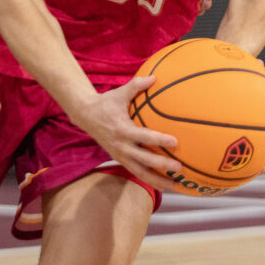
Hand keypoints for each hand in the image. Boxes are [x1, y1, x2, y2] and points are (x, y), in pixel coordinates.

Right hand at [68, 76, 180, 190]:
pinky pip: (136, 173)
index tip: (175, 142)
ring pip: (140, 172)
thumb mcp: (119, 93)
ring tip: (175, 186)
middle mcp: (121, 146)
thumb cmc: (106, 103)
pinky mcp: (119, 160)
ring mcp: (120, 155)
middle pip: (144, 159)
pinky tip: (164, 185)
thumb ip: (136, 86)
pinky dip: (150, 180)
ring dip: (157, 180)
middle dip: (162, 165)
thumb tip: (154, 77)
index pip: (143, 137)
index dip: (159, 140)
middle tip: (179, 168)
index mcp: (122, 129)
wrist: (85, 116)